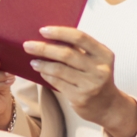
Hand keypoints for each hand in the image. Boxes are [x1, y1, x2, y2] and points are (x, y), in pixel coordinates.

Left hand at [22, 26, 136, 136]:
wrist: (108, 106)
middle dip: (44, 48)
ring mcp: (90, 84)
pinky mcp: (81, 97)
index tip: (43, 30)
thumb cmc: (96, 78)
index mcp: (104, 54)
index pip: (80, 37)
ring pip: (60, 70)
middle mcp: (99, 69)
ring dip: (43, 64)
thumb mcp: (95, 61)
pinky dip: (47, 76)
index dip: (60, 32)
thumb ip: (79, 50)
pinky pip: (58, 83)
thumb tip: (50, 37)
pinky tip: (41, 72)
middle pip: (66, 54)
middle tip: (27, 45)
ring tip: (32, 61)